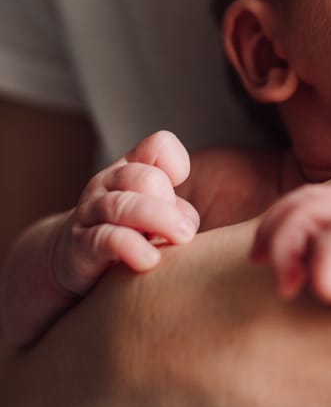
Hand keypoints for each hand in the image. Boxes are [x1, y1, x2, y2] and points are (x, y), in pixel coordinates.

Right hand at [50, 130, 198, 296]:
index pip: (158, 147)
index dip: (176, 161)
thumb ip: (176, 213)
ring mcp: (91, 212)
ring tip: (181, 238)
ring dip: (158, 220)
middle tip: (185, 232)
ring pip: (123, 206)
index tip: (182, 182)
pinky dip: (131, 248)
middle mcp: (108, 183)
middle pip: (144, 178)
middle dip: (168, 202)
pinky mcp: (80, 245)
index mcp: (131, 169)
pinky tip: (150, 259)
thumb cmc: (125, 231)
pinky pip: (106, 239)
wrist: (69, 257)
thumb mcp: (154, 215)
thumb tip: (186, 222)